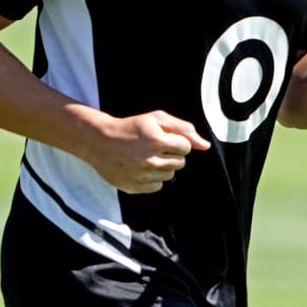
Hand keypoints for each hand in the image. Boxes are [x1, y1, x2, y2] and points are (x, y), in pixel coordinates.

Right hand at [84, 110, 210, 193]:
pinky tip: (141, 168)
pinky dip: (153, 179)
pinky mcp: (134, 187)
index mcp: (157, 140)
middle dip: (173, 154)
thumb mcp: (157, 119)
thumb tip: (205, 146)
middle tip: (156, 148)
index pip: (186, 147)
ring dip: (164, 166)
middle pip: (180, 163)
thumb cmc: (132, 128)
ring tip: (148, 157)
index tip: (166, 139)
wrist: (100, 141)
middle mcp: (150, 160)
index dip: (178, 142)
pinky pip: (157, 187)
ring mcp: (141, 176)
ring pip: (170, 175)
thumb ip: (184, 129)